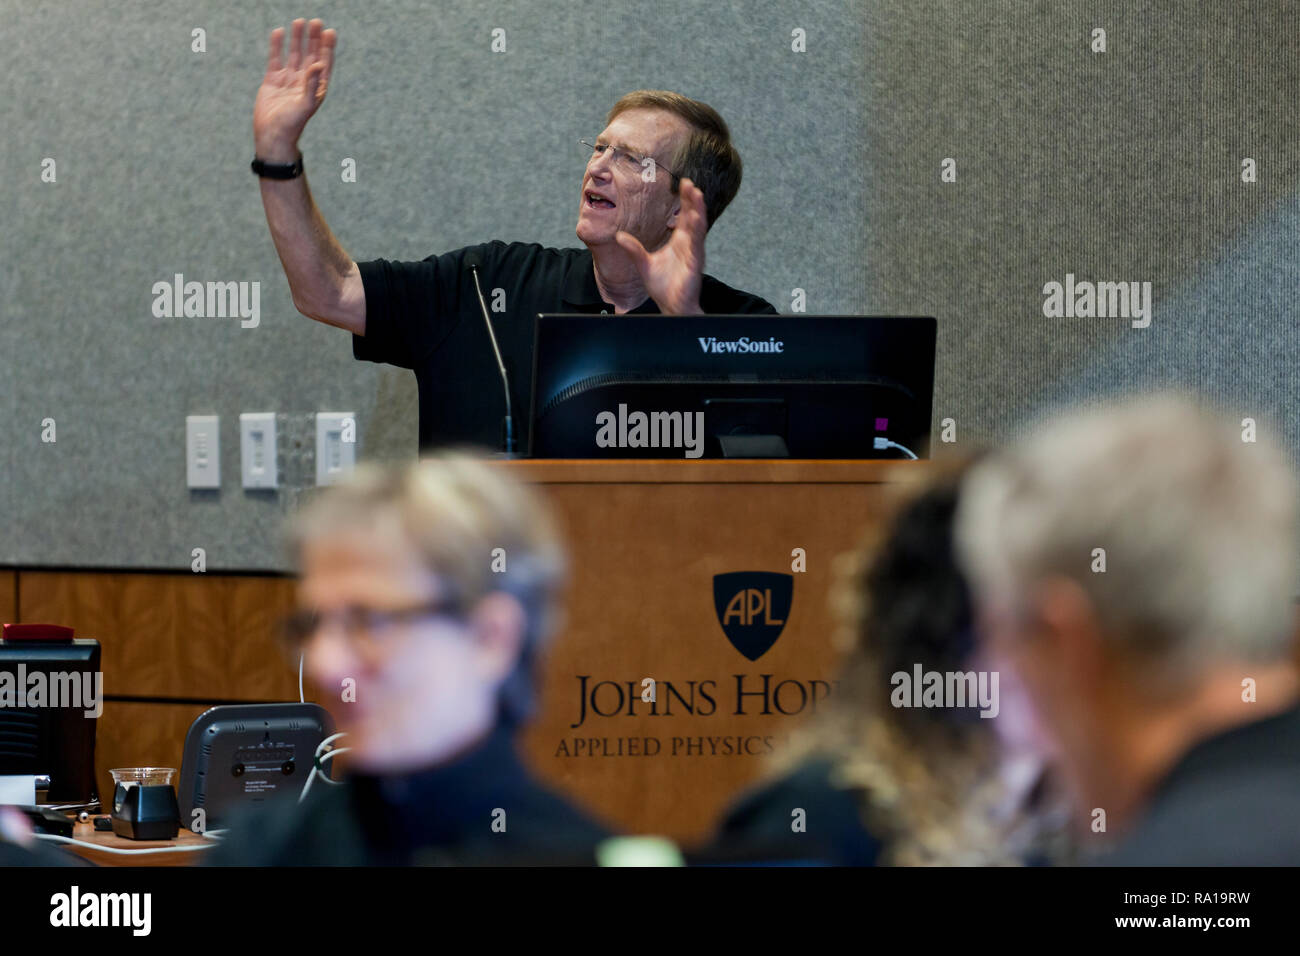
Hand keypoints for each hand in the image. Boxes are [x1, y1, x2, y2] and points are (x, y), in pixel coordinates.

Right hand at [253, 18, 336, 158]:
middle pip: (310, 55)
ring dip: (297, 39)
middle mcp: (304, 82)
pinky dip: (277, 46)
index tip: (329, 31)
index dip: (327, 48)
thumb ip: (312, 84)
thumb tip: (319, 64)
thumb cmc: (291, 124)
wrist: (272, 135)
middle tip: (316, 22)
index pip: (324, 63)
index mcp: (316, 88)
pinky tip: (279, 32)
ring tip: (299, 22)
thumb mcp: (305, 104)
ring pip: (294, 54)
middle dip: (313, 39)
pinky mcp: (272, 80)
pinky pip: (276, 59)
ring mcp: (288, 80)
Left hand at [614, 178, 706, 313]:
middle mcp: (689, 245)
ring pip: (698, 227)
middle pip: (693, 217)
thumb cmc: (663, 287)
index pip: (684, 216)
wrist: (671, 306)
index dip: (685, 201)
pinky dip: (698, 231)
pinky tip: (697, 219)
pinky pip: (698, 244)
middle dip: (692, 200)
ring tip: (697, 194)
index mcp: (679, 242)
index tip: (683, 184)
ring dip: (698, 211)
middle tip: (689, 183)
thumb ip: (634, 249)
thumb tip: (619, 236)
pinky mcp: (695, 263)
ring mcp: (694, 253)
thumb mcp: (643, 264)